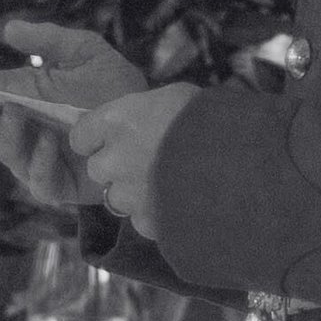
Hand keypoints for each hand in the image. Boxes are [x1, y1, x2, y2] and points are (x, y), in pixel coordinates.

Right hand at [0, 18, 153, 211]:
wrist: (157, 129)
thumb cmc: (121, 91)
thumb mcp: (87, 53)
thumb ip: (50, 39)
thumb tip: (8, 30)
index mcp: (27, 98)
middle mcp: (27, 130)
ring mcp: (41, 160)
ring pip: (7, 155)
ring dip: (10, 136)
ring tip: (20, 116)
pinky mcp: (62, 186)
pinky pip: (39, 181)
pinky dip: (42, 162)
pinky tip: (53, 143)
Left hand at [74, 85, 200, 236]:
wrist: (240, 163)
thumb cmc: (211, 118)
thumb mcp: (175, 98)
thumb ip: (147, 113)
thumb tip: (143, 121)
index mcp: (116, 121)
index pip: (80, 136)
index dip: (96, 139)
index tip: (114, 139)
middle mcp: (113, 159)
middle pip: (98, 169)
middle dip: (117, 168)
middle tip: (149, 162)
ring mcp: (128, 195)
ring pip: (118, 199)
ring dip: (136, 194)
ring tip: (170, 185)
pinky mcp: (147, 223)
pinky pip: (143, 220)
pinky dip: (158, 216)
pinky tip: (182, 204)